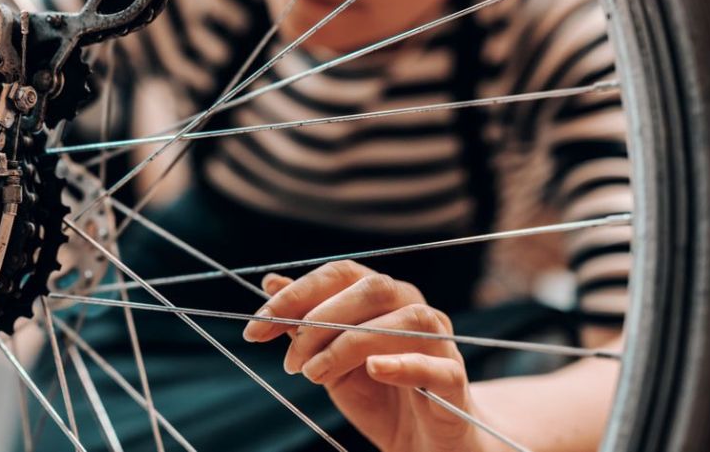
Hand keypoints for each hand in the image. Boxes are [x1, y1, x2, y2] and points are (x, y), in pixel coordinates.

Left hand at [242, 261, 502, 451]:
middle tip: (290, 362)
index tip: (256, 327)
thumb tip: (270, 281)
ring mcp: (440, 342)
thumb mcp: (330, 361)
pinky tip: (374, 369)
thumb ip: (305, 324)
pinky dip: (403, 363)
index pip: (340, 274)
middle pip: (372, 288)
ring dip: (350, 343)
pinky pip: (436, 364)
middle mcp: (414, 308)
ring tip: (315, 374)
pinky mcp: (454, 380)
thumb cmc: (377, 396)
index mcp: (383, 297)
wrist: (421, 444)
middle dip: (320, 319)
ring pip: (405, 320)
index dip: (296, 294)